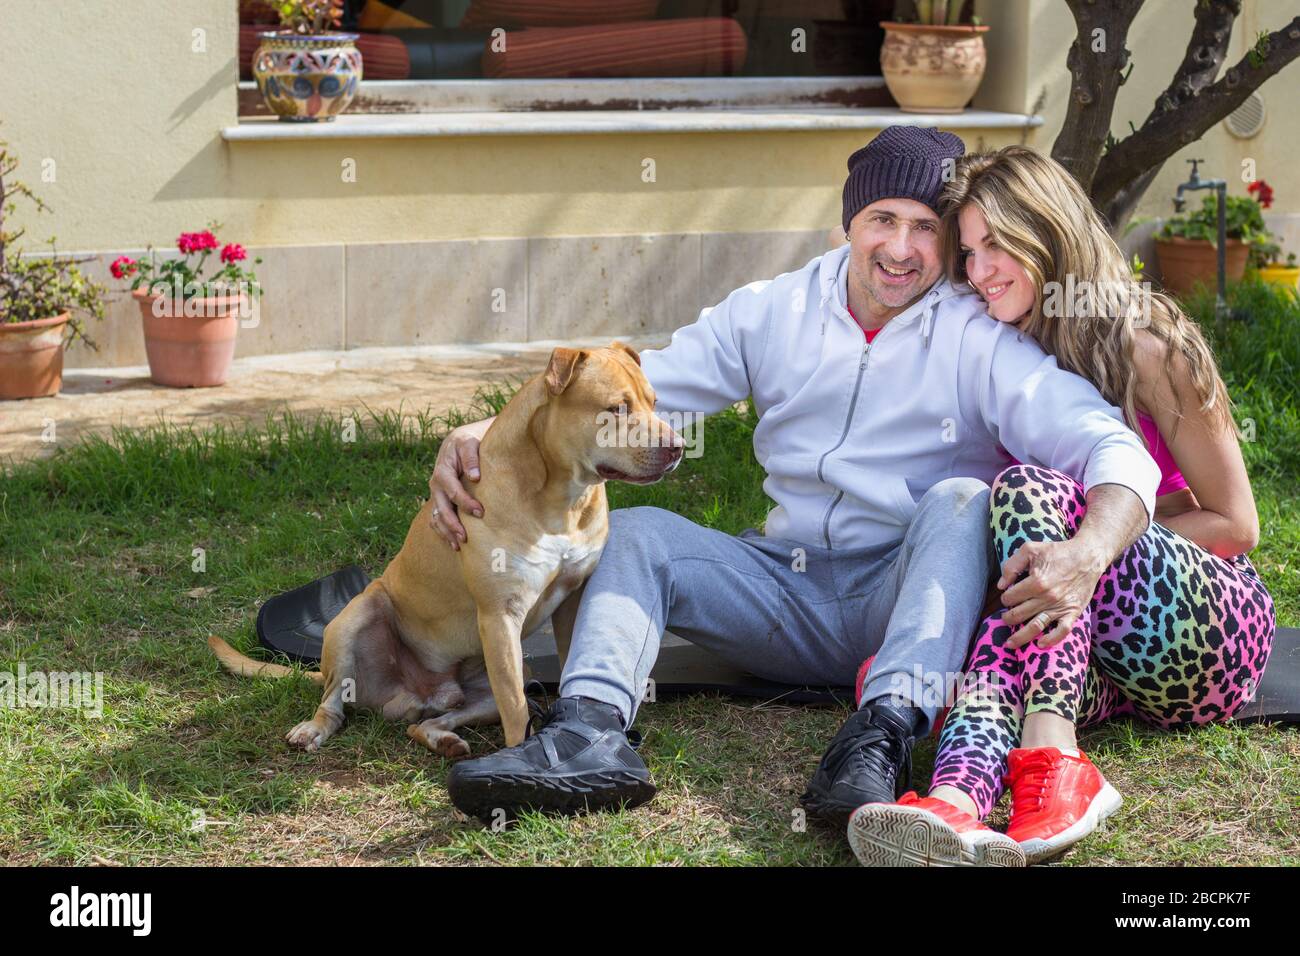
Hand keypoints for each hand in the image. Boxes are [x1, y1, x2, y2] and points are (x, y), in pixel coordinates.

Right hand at [429, 424, 485, 549]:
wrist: (457, 443)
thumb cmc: (467, 443)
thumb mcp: (469, 443)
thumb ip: (471, 457)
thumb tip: (475, 477)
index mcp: (442, 471)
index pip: (452, 491)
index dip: (465, 503)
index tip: (480, 512)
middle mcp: (436, 485)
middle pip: (441, 509)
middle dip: (453, 524)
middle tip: (466, 537)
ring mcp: (436, 495)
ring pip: (436, 518)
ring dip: (447, 532)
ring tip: (459, 545)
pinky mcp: (439, 501)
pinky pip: (436, 520)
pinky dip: (443, 533)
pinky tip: (454, 545)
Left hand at [996, 538, 1105, 649]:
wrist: (1087, 556)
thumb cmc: (1058, 552)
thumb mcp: (1030, 549)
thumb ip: (1011, 565)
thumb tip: (1001, 585)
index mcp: (1036, 582)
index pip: (1010, 598)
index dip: (1005, 598)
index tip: (1008, 597)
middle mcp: (1047, 597)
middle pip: (1019, 614)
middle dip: (1008, 618)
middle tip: (1005, 618)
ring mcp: (1060, 606)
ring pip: (1036, 626)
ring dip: (1020, 637)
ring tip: (1009, 643)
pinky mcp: (1073, 612)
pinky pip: (1062, 631)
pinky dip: (1051, 640)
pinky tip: (1040, 644)